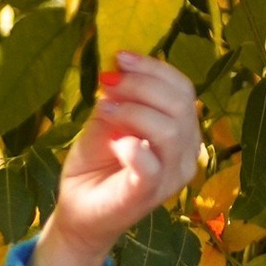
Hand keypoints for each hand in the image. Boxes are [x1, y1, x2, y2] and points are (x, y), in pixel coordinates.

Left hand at [30, 52, 203, 265]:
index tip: (120, 57)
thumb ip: (120, 97)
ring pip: (171, 130)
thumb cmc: (97, 163)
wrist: (78, 208)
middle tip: (106, 83)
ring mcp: (170, 177)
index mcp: (182, 130)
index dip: (154, 68)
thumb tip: (119, 67)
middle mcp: (186, 153)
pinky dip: (132, 147)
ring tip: (103, 109)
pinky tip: (114, 140)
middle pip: (181, 104)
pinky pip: (151, 166)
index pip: (183, 89)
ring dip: (133, 110)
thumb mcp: (107, 120)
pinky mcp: (147, 194)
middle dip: (141, 85)